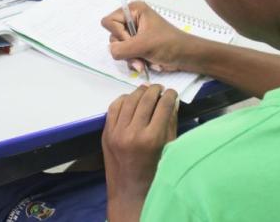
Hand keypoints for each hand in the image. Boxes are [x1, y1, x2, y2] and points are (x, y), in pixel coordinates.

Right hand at [101, 1, 190, 73]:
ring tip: (143, 63)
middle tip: (138, 56)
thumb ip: (121, 49)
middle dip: (125, 50)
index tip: (132, 40)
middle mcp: (131, 20)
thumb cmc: (168, 44)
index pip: (109, 21)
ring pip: (118, 48)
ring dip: (130, 58)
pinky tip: (145, 64)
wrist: (185, 56)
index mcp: (133, 10)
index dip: (118, 34)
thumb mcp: (143, 45)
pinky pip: (125, 55)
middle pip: (113, 36)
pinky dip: (134, 62)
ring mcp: (134, 34)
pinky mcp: (136, 46)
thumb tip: (112, 51)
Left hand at [102, 85, 178, 221]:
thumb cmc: (154, 173)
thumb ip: (170, 124)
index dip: (170, 96)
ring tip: (147, 90)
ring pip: (128, 101)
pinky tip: (130, 99)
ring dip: (139, 92)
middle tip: (161, 88)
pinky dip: (122, 100)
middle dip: (155, 90)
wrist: (129, 192)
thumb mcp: (168, 150)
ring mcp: (116, 132)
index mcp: (152, 139)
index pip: (163, 107)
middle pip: (146, 100)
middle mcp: (133, 132)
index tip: (172, 93)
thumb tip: (172, 102)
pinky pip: (113, 109)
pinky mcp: (106, 133)